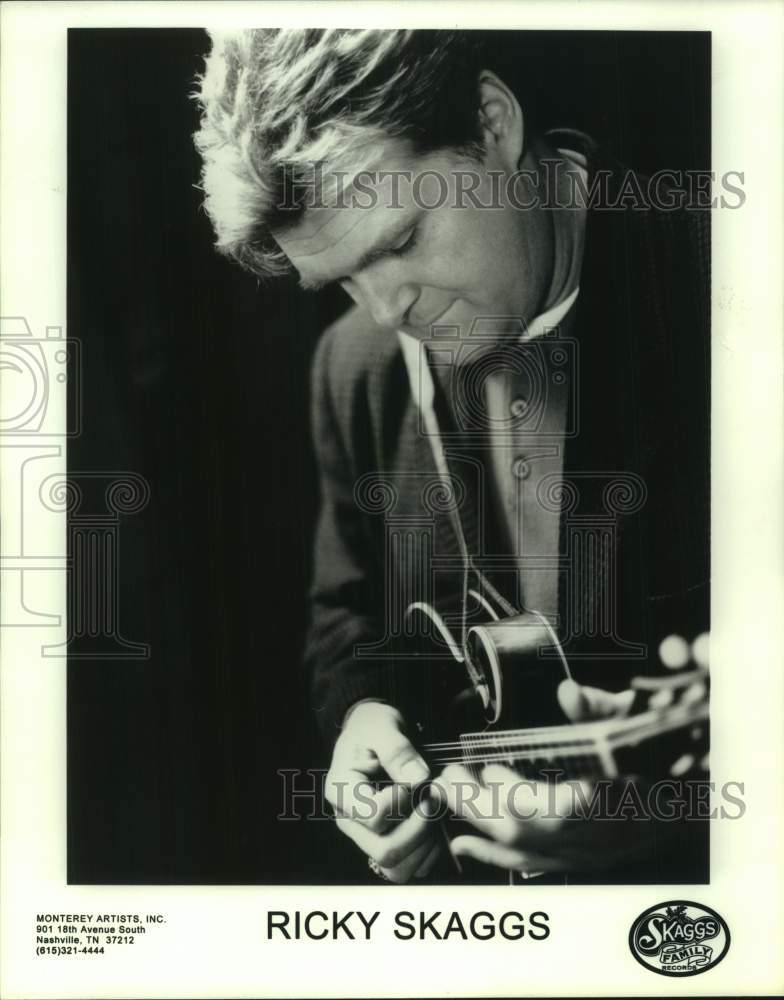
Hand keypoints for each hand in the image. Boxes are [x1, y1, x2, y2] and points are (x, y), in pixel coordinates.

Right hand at [325, 701, 440, 882]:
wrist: (370, 733)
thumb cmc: (372, 727)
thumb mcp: (382, 725)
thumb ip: (397, 749)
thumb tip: (418, 778)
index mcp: (342, 791)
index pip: (374, 817)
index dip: (402, 801)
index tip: (415, 777)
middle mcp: (349, 821)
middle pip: (385, 851)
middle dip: (419, 828)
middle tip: (432, 799)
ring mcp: (365, 836)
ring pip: (396, 868)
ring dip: (424, 846)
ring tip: (433, 814)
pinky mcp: (382, 841)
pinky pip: (408, 868)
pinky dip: (427, 854)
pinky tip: (434, 825)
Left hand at [431, 679, 658, 874]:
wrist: (696, 804)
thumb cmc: (666, 758)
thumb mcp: (639, 724)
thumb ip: (601, 710)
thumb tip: (568, 693)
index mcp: (615, 804)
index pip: (552, 810)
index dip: (512, 793)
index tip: (486, 766)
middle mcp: (599, 838)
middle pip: (526, 832)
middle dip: (479, 804)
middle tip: (451, 777)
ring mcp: (590, 856)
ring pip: (523, 851)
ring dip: (478, 825)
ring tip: (448, 799)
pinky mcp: (583, 863)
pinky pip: (532, 866)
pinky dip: (494, 856)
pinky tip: (464, 844)